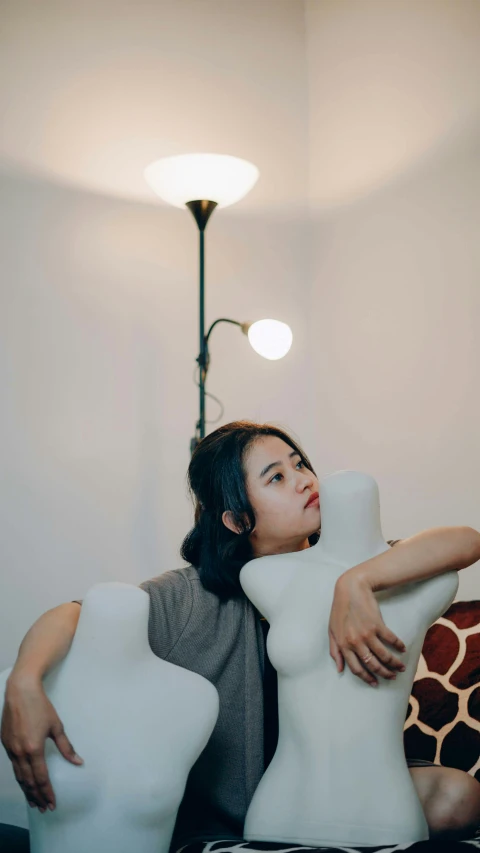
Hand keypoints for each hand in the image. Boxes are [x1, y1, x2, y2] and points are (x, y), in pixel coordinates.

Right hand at [1, 674, 82, 811]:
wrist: (20, 691)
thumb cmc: (41, 706)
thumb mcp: (56, 726)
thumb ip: (66, 747)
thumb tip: (78, 762)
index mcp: (34, 749)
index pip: (41, 778)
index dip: (47, 792)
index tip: (52, 803)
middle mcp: (20, 752)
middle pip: (28, 781)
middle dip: (37, 796)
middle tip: (43, 808)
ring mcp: (11, 749)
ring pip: (19, 776)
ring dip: (27, 790)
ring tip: (34, 802)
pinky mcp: (5, 743)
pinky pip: (13, 766)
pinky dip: (19, 777)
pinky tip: (24, 782)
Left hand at [328, 571, 406, 686]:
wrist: (350, 589)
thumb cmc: (339, 610)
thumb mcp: (331, 631)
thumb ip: (334, 651)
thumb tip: (339, 669)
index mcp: (343, 645)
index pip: (356, 668)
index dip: (366, 678)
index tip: (375, 683)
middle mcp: (355, 642)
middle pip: (372, 665)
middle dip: (384, 674)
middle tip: (392, 676)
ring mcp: (367, 634)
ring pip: (384, 656)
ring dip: (394, 664)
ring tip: (401, 667)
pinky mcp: (378, 625)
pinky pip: (391, 640)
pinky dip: (399, 646)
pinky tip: (402, 649)